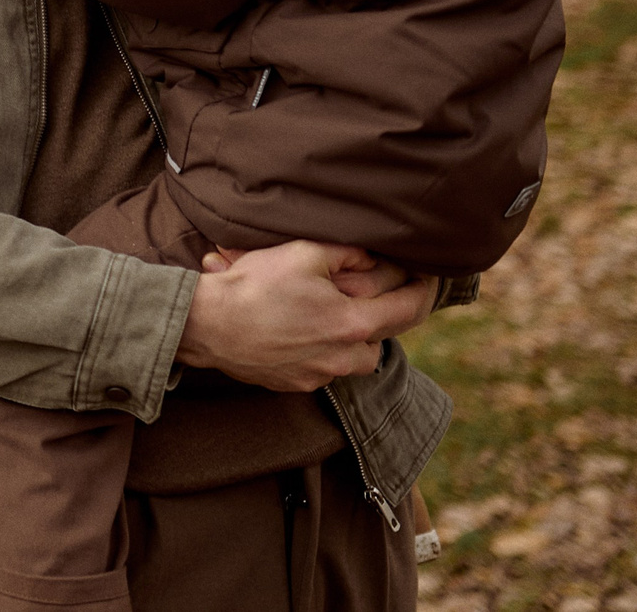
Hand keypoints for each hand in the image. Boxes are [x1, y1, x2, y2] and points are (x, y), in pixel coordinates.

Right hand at [174, 240, 438, 391]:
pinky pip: (325, 368)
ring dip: (354, 338)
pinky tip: (303, 330)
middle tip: (378, 292)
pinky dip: (324, 350)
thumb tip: (372, 256)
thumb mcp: (304, 252)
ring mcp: (320, 375)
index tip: (428, 277)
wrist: (209, 324)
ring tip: (338, 314)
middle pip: (384, 338)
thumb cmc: (255, 285)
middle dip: (385, 314)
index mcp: (353, 323)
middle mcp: (344, 357)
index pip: (408, 309)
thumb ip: (347, 252)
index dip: (423, 290)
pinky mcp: (296, 384)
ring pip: (355, 358)